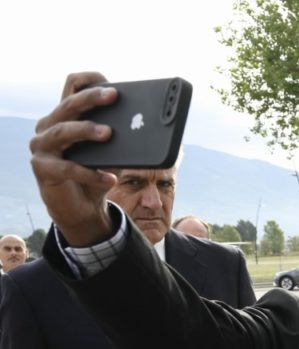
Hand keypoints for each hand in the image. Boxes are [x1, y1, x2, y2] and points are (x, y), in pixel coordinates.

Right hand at [29, 72, 118, 245]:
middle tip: (113, 96)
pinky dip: (91, 174)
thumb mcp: (113, 152)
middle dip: (91, 99)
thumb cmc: (97, 172)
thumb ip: (122, 137)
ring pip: (62, 131)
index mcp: (66, 115)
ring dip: (86, 130)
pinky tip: (110, 179)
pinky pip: (67, 168)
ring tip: (109, 133)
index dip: (89, 81)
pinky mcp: (42, 169)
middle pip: (68, 105)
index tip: (111, 83)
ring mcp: (41, 146)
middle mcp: (49, 125)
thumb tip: (147, 126)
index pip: (72, 86)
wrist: (81, 207)